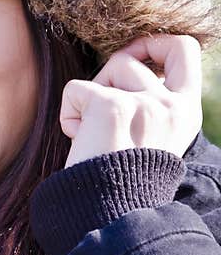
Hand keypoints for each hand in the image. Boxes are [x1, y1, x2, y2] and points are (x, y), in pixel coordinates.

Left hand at [60, 35, 201, 168]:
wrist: (109, 211)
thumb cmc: (120, 176)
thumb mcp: (151, 134)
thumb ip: (149, 101)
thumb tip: (127, 64)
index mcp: (186, 111)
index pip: (184, 49)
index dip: (154, 42)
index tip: (135, 58)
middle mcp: (171, 104)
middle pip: (129, 57)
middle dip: (108, 73)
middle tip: (99, 104)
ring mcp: (143, 103)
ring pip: (106, 69)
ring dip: (89, 97)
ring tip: (94, 133)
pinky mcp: (110, 105)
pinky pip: (75, 89)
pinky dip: (68, 114)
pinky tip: (80, 141)